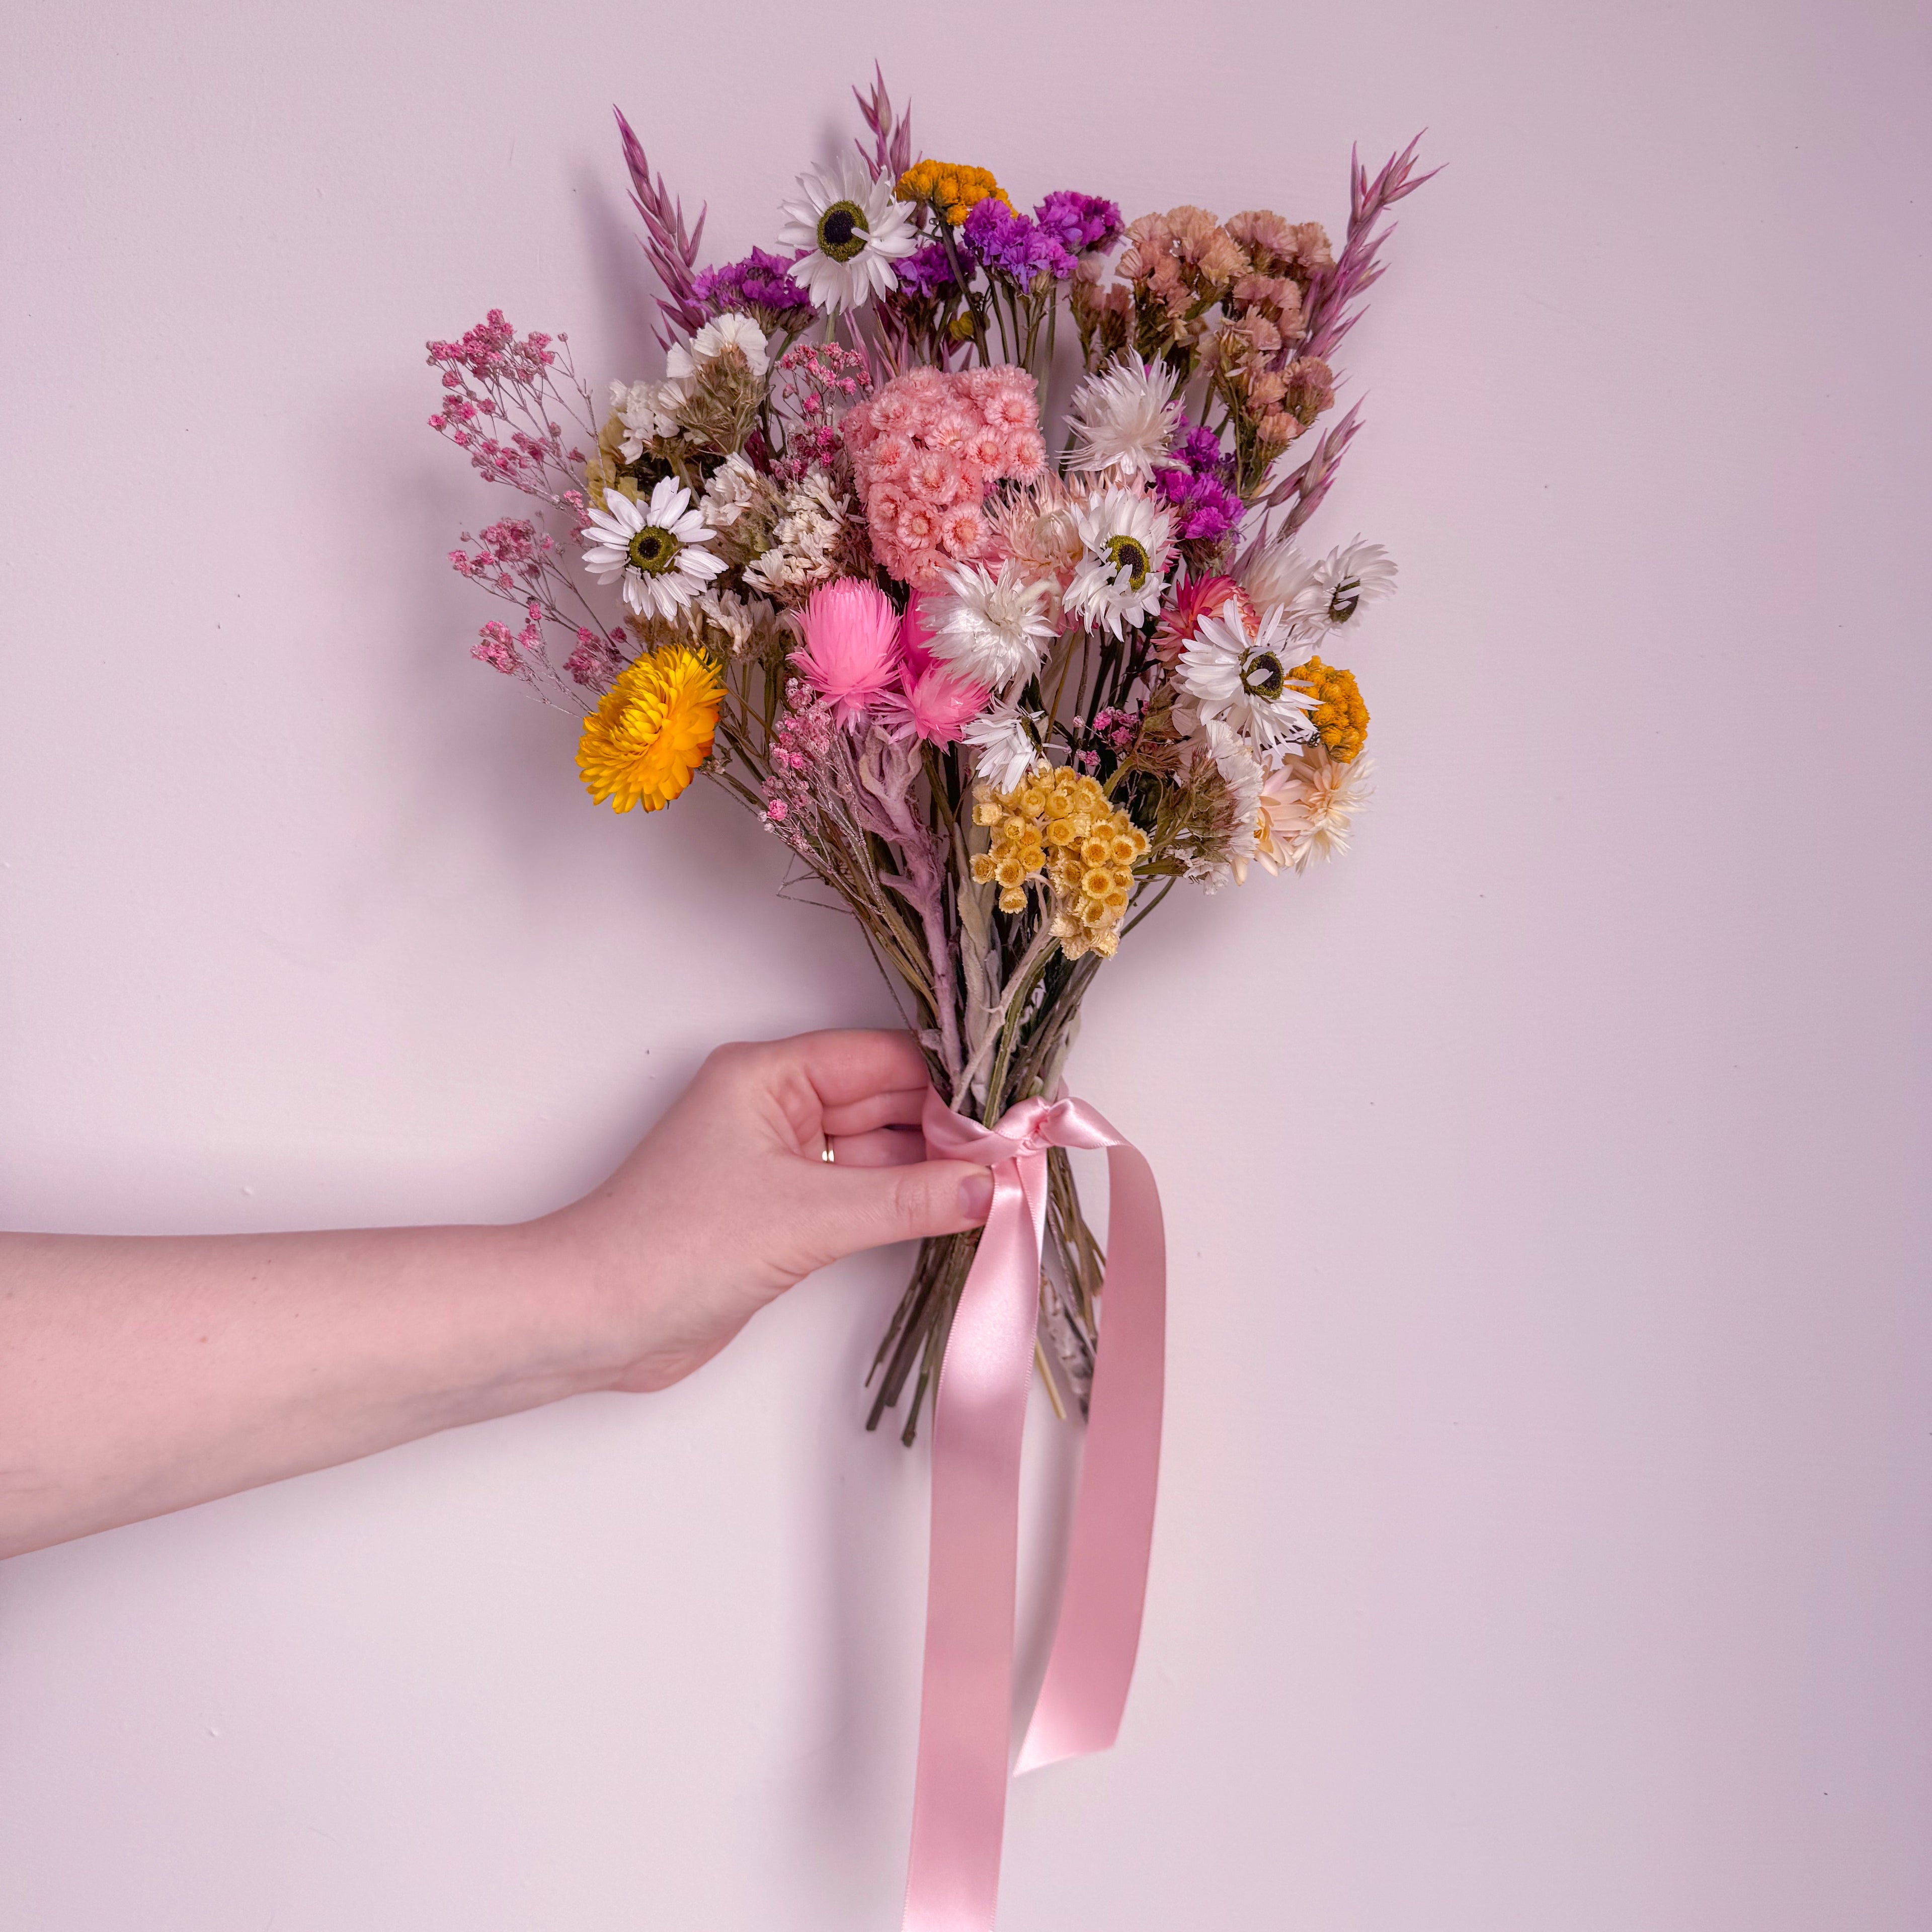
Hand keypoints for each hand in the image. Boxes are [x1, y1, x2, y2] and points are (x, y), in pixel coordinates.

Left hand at [551, 1031, 992, 1392]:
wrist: (594, 1320)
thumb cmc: (672, 1247)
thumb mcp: (806, 1217)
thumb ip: (907, 1199)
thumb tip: (992, 1187)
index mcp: (769, 1075)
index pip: (883, 1059)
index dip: (953, 1083)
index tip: (1016, 1109)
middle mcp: (776, 1107)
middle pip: (887, 1102)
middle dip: (953, 1129)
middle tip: (1024, 1155)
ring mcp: (779, 1162)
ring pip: (878, 1152)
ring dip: (934, 1171)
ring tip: (1005, 1187)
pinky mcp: (780, 1214)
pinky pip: (860, 1195)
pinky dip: (904, 1206)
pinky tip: (956, 1215)